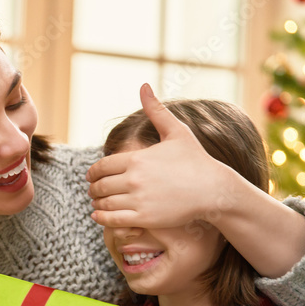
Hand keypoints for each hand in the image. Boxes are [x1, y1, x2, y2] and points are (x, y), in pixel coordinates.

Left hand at [87, 84, 233, 228]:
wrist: (213, 189)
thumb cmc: (196, 159)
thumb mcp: (176, 131)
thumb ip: (156, 110)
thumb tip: (143, 85)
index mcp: (137, 158)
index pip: (102, 166)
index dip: (93, 172)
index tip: (91, 176)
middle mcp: (134, 179)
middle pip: (100, 185)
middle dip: (93, 188)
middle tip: (92, 191)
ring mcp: (139, 199)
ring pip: (104, 203)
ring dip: (96, 203)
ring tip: (96, 203)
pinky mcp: (145, 217)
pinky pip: (113, 220)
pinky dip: (102, 218)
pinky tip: (98, 215)